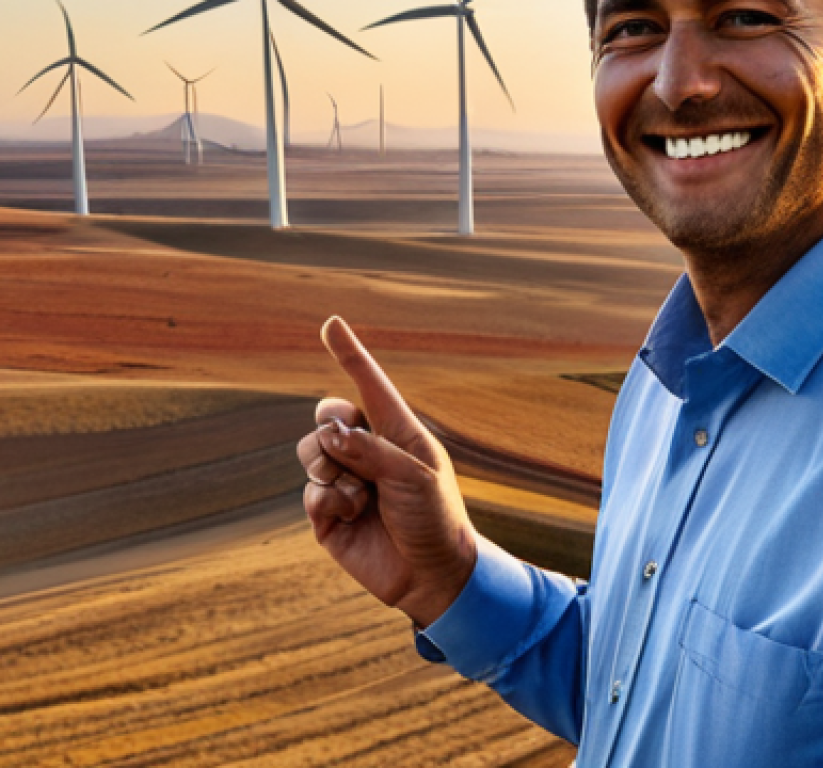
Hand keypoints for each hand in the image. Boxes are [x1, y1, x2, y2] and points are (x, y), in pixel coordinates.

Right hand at [297, 316, 477, 626]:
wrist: (432, 575)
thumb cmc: (436, 517)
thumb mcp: (413, 474)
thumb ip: (370, 449)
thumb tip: (327, 432)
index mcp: (396, 431)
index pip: (369, 384)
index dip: (349, 353)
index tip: (331, 323)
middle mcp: (367, 450)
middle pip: (328, 415)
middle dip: (332, 424)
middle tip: (347, 444)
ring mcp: (345, 481)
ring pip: (311, 451)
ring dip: (330, 467)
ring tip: (358, 492)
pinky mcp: (328, 514)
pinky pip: (311, 492)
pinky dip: (330, 500)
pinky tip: (354, 515)